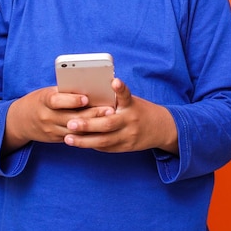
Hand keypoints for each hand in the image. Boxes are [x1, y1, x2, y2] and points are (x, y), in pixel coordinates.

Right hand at [2, 86, 113, 154]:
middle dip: (92, 113)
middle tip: (109, 109)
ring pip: (75, 130)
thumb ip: (64, 92)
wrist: (20, 121)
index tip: (86, 98)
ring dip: (93, 125)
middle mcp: (46, 117)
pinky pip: (74, 137)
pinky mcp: (56, 139)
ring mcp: (51, 130)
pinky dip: (87, 133)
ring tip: (109, 120)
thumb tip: (88, 87)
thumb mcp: (47, 93)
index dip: (71, 100)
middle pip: (71, 117)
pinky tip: (101, 130)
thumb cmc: (39, 101)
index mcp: (43, 101)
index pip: (56, 100)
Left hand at [63, 78, 178, 153]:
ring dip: (84, 141)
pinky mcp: (126, 147)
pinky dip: (91, 145)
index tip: (114, 81)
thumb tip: (89, 97)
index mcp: (132, 105)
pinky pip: (106, 148)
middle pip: (108, 124)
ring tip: (68, 138)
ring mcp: (129, 136)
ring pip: (104, 141)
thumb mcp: (131, 102)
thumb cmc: (139, 110)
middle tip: (71, 123)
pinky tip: (78, 142)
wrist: (161, 128)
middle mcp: (131, 121)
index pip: (126, 95)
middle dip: (88, 125)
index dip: (120, 89)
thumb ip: (115, 100)